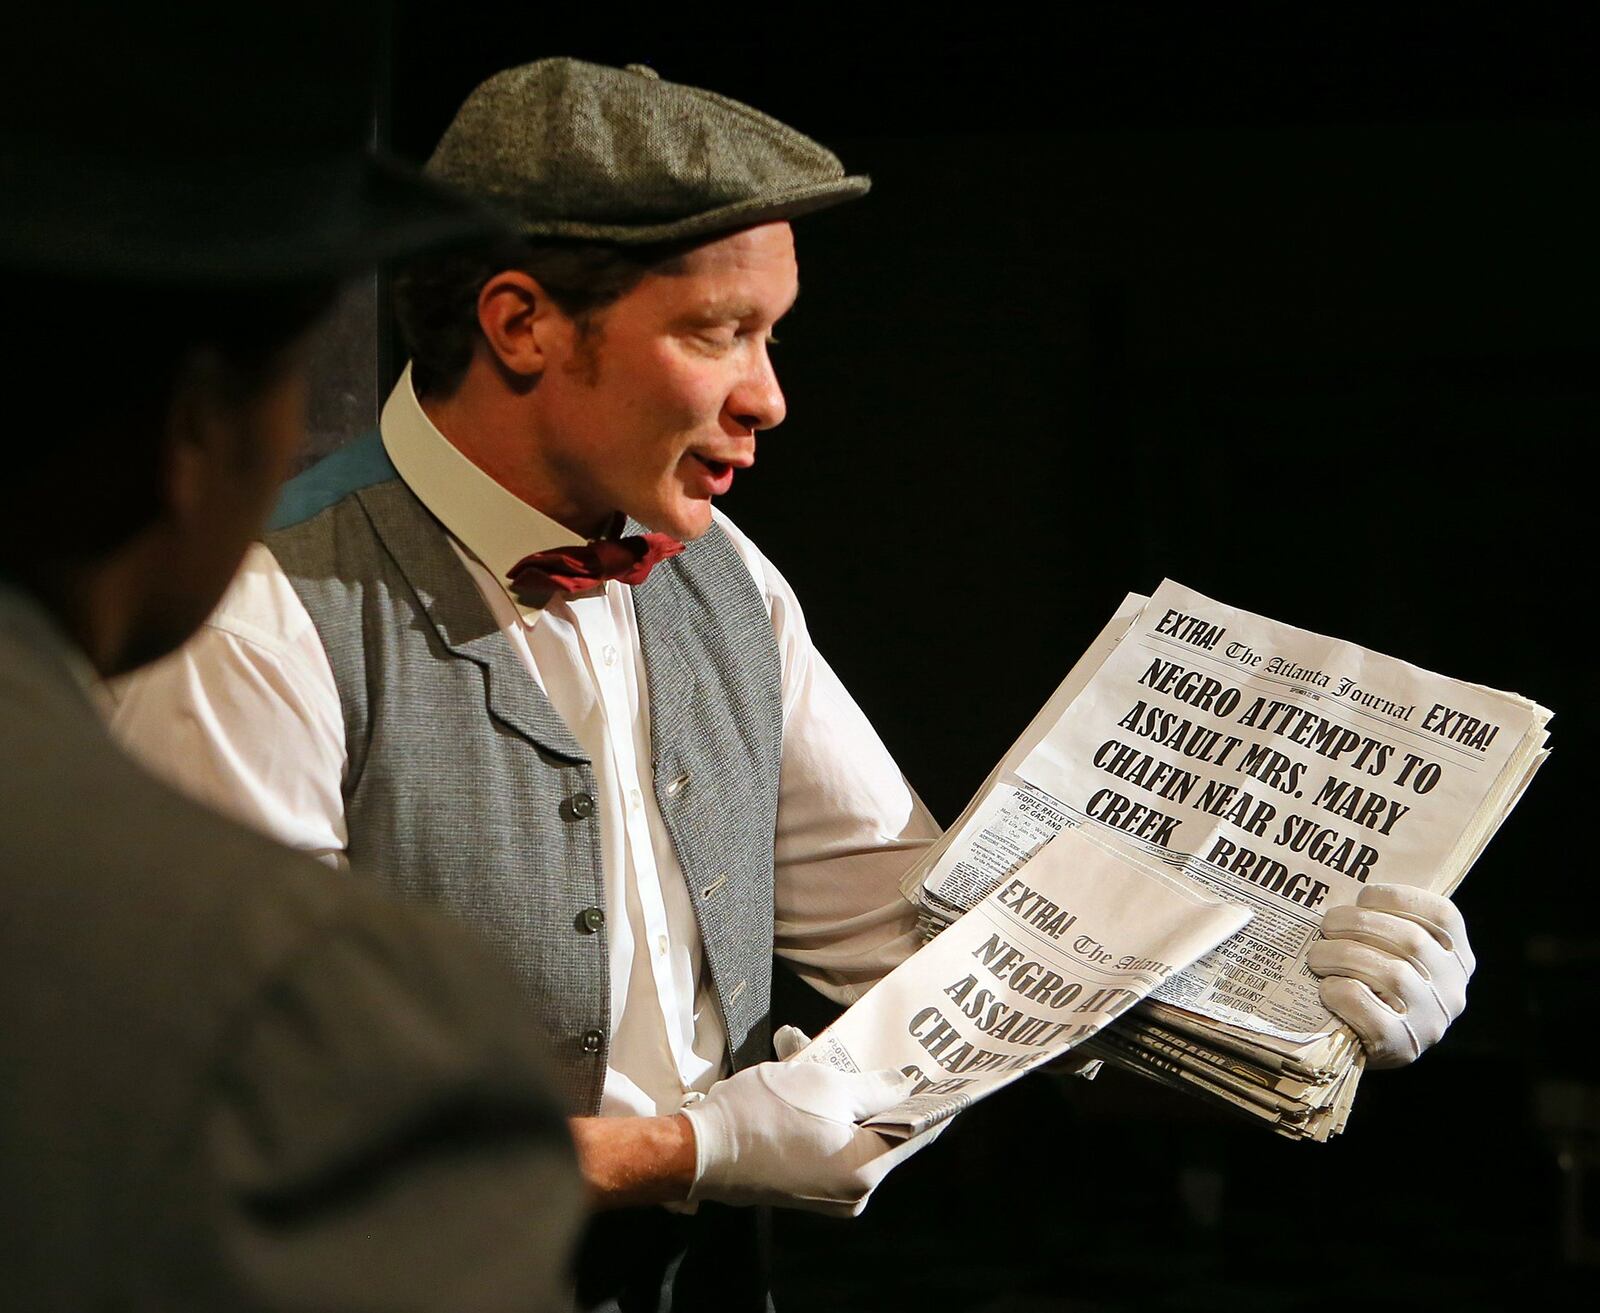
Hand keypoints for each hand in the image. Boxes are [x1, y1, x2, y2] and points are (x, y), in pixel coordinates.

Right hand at [681, 1032, 921, 1216]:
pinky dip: (816, 1107)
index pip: (917, 1131)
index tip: (941, 1069)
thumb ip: (874, 1086)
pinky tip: (794, 1066)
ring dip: (834, 1085)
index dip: (931, 1097)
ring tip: (809, 1046)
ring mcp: (827, 1191)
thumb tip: (906, 1084)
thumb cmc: (763, 1115)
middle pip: (881, 1128)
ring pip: (847, 1128)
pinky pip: (824, 1139)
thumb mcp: (824, 1085)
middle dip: (870, 1081)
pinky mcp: (803, 1183)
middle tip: (876, 1046)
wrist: (699, 1150)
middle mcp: (852, 1191)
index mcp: (865, 1170)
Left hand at [1307, 884, 1474, 1068]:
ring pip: (1391, 974)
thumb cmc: (1374, 986)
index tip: (1364, 896)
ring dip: (1343, 955)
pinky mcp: (1400, 1046)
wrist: (1361, 1044)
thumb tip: (1343, 888)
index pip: (1444, 916)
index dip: (1401, 899)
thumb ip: (1384, 925)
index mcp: (1456, 958)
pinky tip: (1327, 987)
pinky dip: (1341, 991)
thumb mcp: (1392, 954)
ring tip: (1317, 955)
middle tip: (1327, 924)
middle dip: (1359, 923)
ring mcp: (1430, 1021)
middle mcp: (1451, 989)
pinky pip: (1367, 1009)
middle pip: (1411, 941)